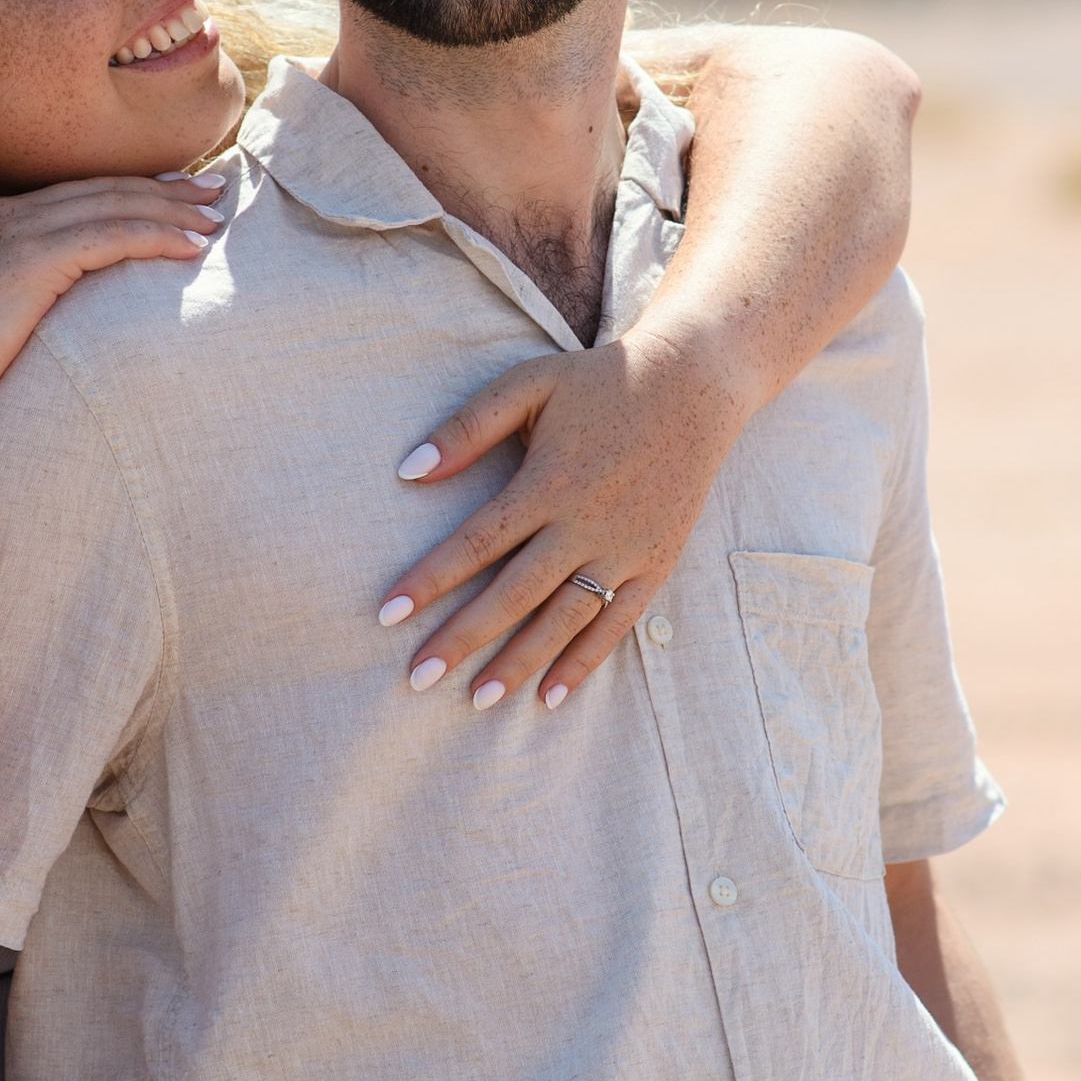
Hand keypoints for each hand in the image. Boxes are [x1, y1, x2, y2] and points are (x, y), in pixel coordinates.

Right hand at [0, 174, 225, 436]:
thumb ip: (12, 302)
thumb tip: (52, 318)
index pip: (74, 195)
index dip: (129, 192)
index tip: (174, 196)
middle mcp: (2, 215)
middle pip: (101, 189)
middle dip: (163, 190)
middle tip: (214, 192)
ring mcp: (16, 231)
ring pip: (114, 206)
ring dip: (171, 210)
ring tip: (215, 220)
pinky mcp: (32, 258)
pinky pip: (112, 234)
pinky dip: (157, 235)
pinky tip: (192, 247)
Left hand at [377, 321, 755, 710]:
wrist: (693, 385)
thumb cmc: (598, 382)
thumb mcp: (529, 384)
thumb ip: (469, 426)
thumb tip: (408, 470)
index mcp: (548, 481)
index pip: (476, 542)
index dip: (429, 579)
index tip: (387, 613)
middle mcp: (585, 524)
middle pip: (513, 594)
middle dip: (463, 638)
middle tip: (418, 676)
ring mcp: (624, 548)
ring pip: (564, 619)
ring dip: (519, 662)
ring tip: (476, 698)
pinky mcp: (656, 563)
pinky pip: (616, 623)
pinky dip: (584, 661)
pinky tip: (549, 695)